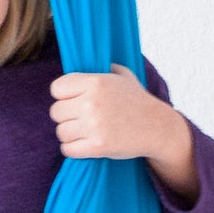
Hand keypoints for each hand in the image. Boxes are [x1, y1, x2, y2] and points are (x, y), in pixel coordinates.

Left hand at [49, 63, 198, 202]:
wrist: (157, 127)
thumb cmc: (136, 100)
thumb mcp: (120, 74)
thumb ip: (98, 67)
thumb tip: (77, 62)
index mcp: (95, 82)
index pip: (56, 88)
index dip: (63, 95)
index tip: (74, 100)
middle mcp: (92, 103)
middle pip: (56, 111)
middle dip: (67, 116)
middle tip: (82, 118)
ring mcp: (94, 126)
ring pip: (61, 132)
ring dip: (70, 133)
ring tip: (86, 130)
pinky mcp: (97, 146)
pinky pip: (67, 149)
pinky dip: (73, 148)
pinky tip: (85, 143)